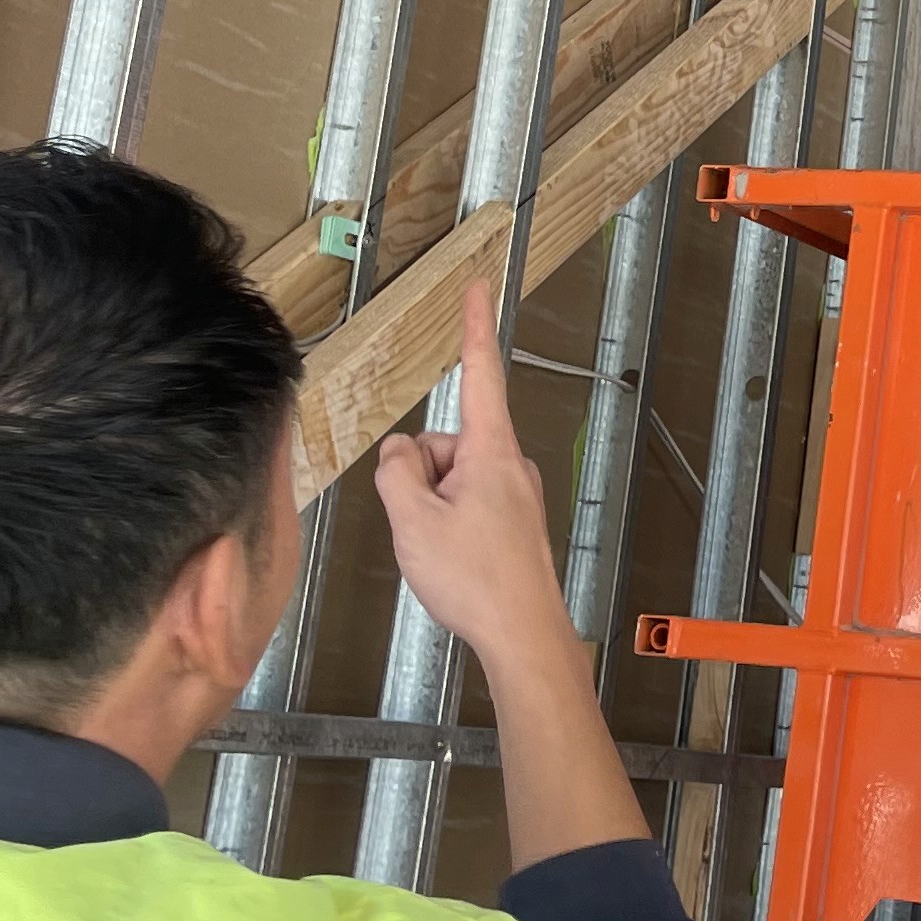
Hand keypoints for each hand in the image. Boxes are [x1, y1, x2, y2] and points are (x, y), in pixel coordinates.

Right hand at [374, 283, 582, 699]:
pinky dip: (446, 526)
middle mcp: (511, 465)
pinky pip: (464, 507)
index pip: (480, 373)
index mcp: (492, 450)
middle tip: (422, 525)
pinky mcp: (513, 524)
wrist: (523, 634)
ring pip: (450, 479)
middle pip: (445, 443)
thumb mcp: (413, 520)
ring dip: (430, 507)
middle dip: (418, 474)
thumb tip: (401, 453)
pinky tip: (452, 562)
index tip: (478, 287)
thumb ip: (397, 472)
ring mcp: (515, 495)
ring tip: (439, 550)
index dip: (474, 328)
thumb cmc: (475, 578)